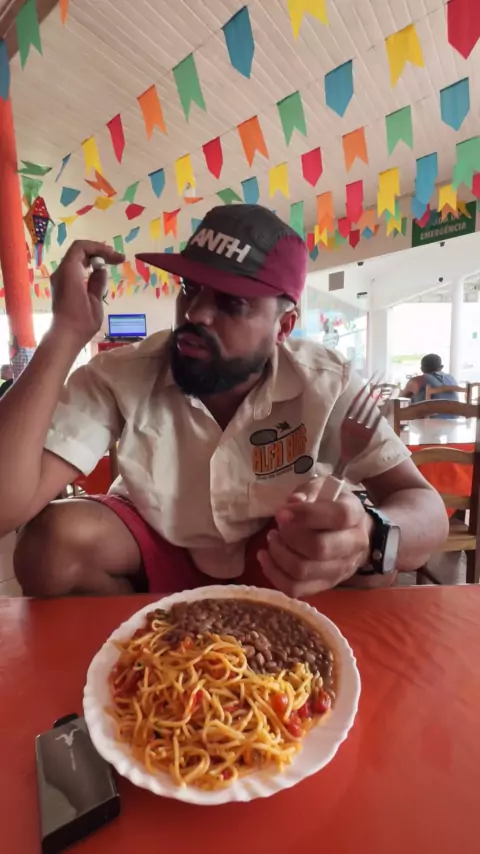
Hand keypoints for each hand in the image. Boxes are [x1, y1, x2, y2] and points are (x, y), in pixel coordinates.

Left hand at [50, 240, 124, 344]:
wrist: (65, 337)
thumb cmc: (81, 321)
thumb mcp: (95, 300)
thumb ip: (98, 281)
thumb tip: (101, 270)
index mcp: (69, 272)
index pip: (81, 247)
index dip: (99, 248)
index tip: (114, 256)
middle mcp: (61, 272)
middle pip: (78, 251)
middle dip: (98, 252)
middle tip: (116, 259)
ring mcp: (60, 279)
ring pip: (76, 259)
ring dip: (93, 258)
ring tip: (110, 263)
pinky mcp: (62, 286)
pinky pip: (74, 269)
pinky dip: (87, 267)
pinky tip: (98, 274)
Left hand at [257, 481, 372, 597]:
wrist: (353, 531)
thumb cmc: (331, 505)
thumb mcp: (323, 488)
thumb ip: (308, 492)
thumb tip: (293, 502)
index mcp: (355, 515)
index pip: (337, 517)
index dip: (306, 514)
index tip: (281, 512)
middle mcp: (353, 546)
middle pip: (319, 549)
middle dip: (290, 537)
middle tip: (278, 527)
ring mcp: (340, 570)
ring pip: (304, 571)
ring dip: (279, 554)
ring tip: (272, 539)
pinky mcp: (325, 585)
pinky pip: (296, 589)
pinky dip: (274, 574)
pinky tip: (265, 557)